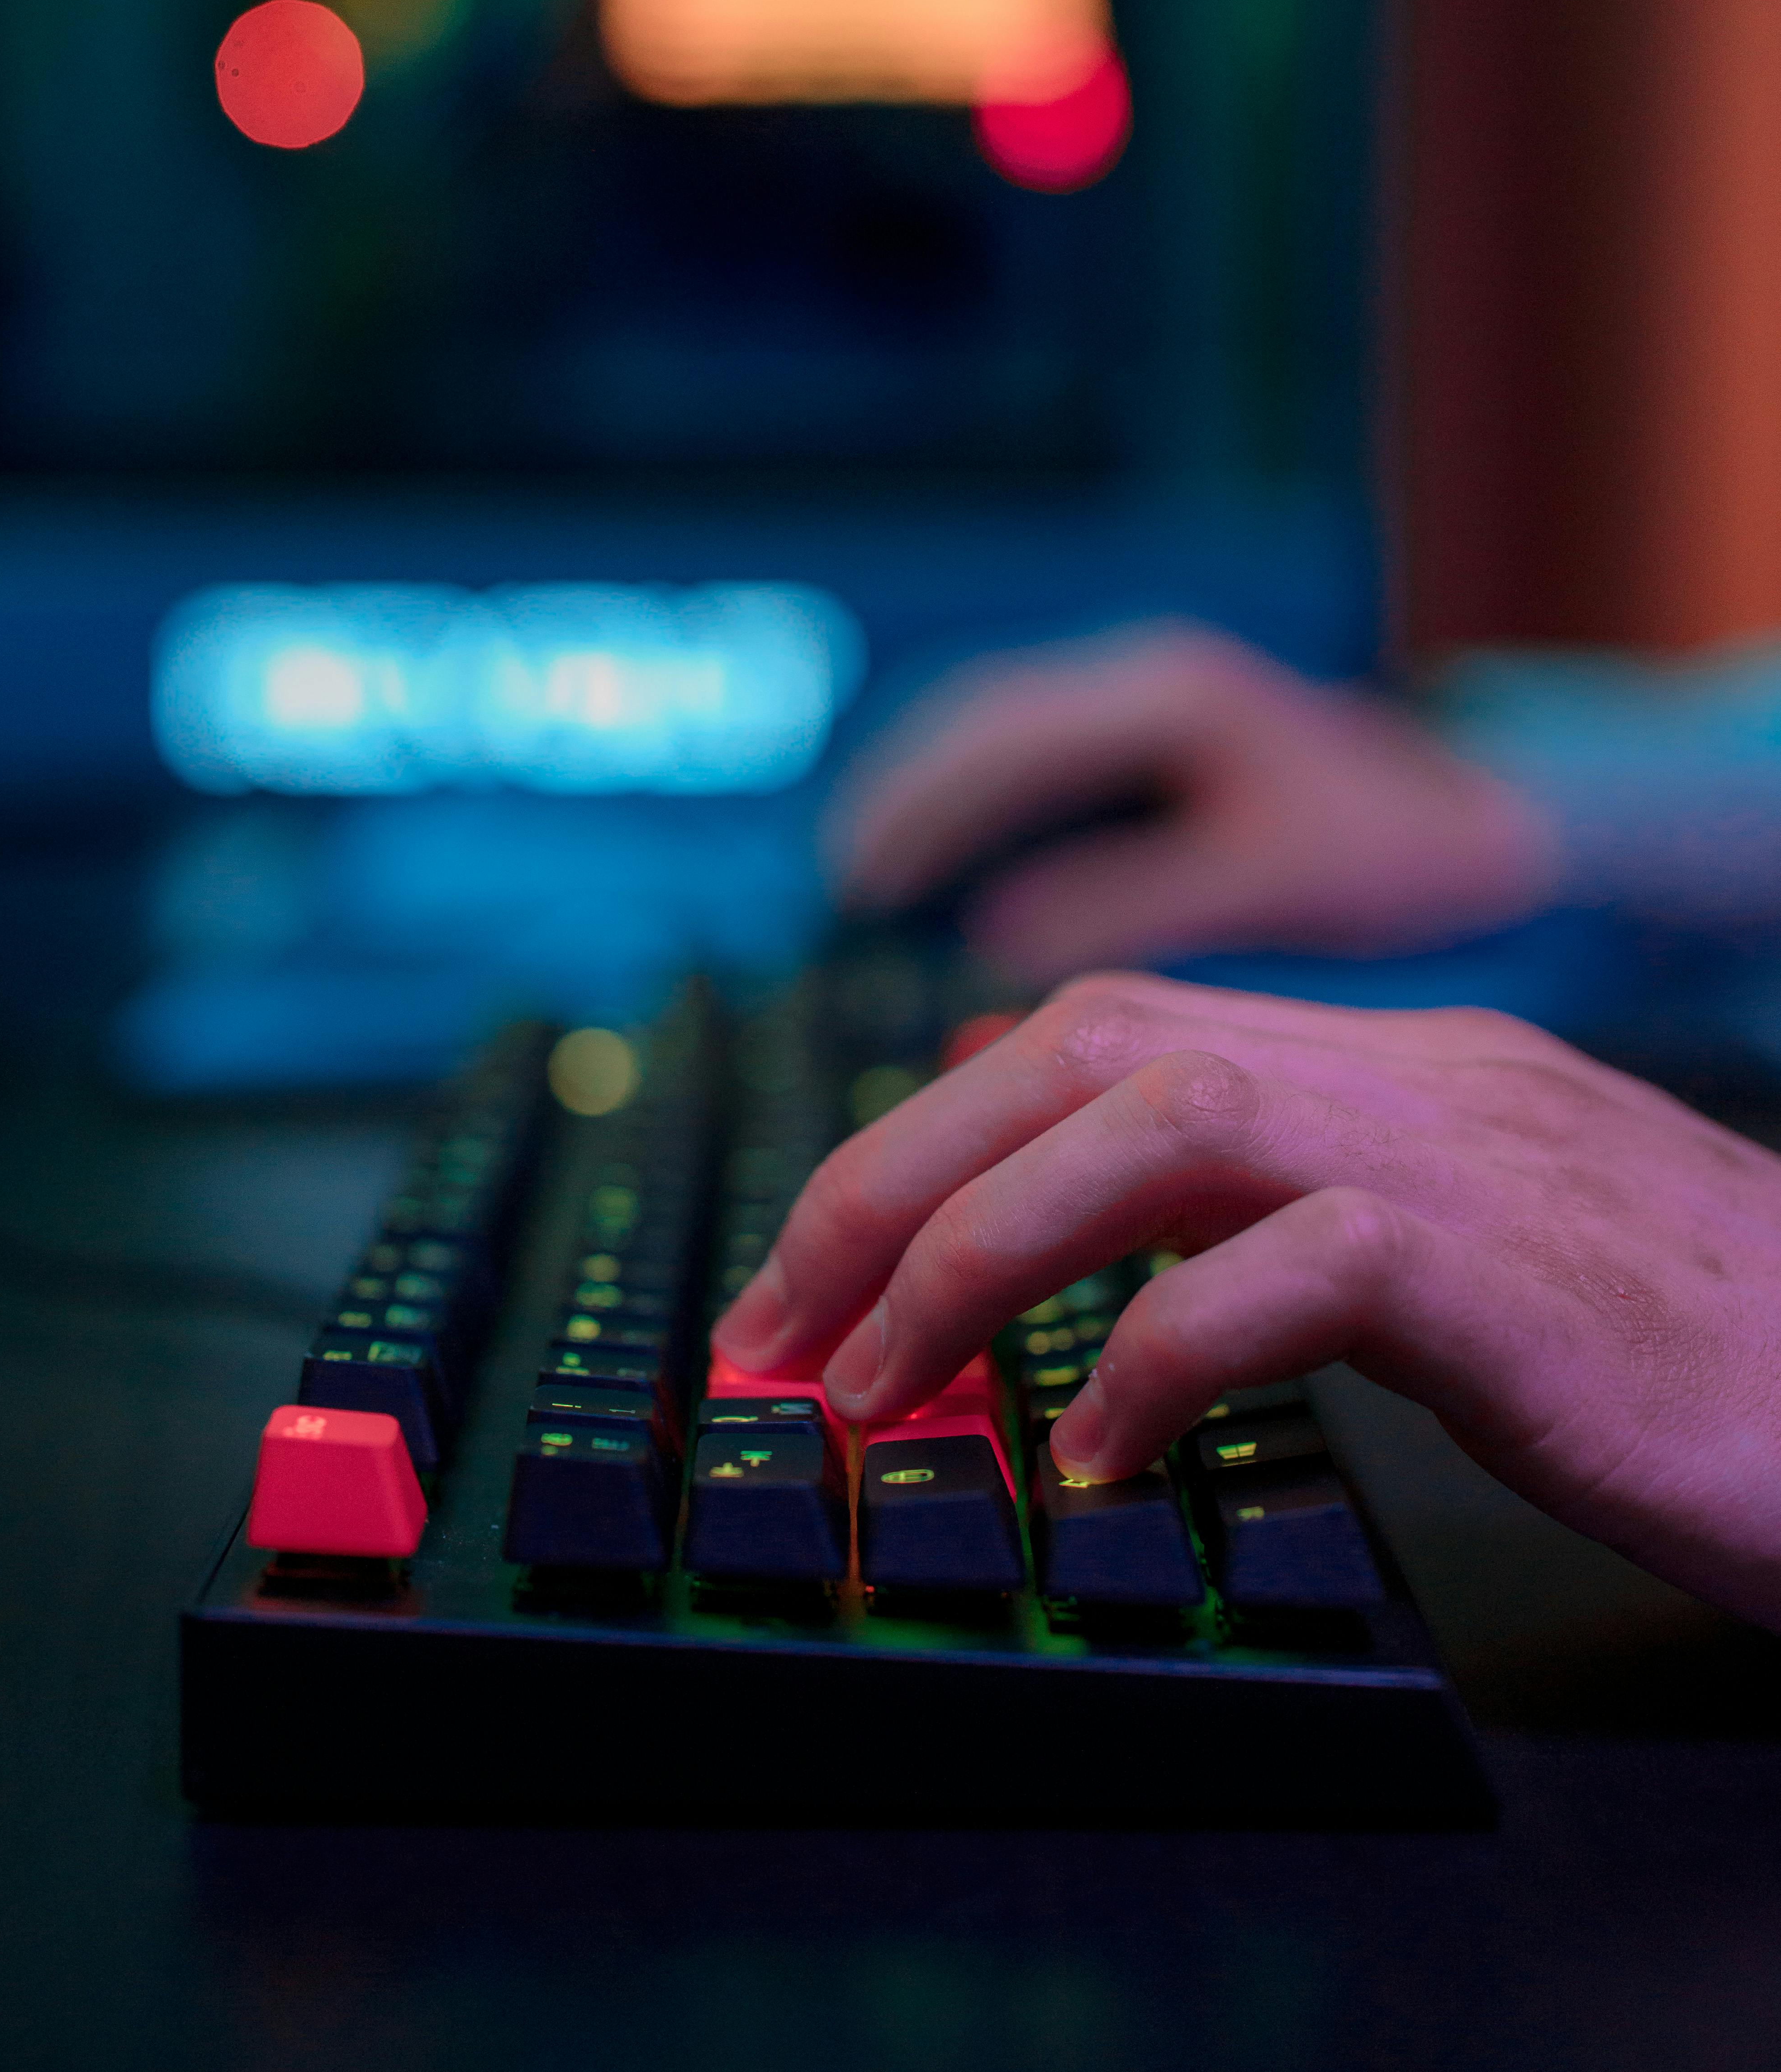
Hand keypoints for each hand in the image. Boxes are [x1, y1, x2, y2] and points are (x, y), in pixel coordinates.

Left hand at [718, 974, 1780, 1628]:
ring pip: (1160, 1115)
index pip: (1113, 1023)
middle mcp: (1416, 1080)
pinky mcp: (1518, 1278)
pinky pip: (1296, 1272)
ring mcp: (1469, 1161)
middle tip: (788, 1314)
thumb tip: (1120, 1252)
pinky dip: (1163, 1353)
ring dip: (983, 1241)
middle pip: (1087, 1044)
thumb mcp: (1477, 1254)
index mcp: (1399, 1071)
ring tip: (884, 1376)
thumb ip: (1306, 1217)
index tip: (834, 1239)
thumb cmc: (1697, 1358)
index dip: (944, 1115)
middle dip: (902, 1170)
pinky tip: (1098, 1454)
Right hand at [826, 624, 1558, 978]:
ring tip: (874, 872)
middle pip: (984, 720)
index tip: (862, 878)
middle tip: (846, 880)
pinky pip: (1046, 752)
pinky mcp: (1168, 729)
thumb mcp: (1264, 881)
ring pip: (1008, 730)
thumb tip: (995, 936)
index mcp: (1171, 698)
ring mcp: (1158, 694)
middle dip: (906, 796)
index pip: (1003, 737)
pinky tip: (960, 864)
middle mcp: (1152, 676)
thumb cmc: (1399, 852)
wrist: (1499, 807)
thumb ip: (1132, 899)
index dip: (921, 808)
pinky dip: (988, 800)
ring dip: (937, 795)